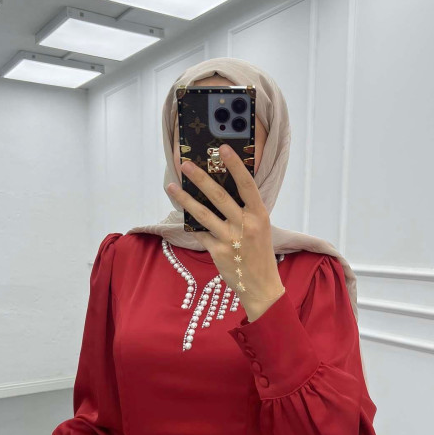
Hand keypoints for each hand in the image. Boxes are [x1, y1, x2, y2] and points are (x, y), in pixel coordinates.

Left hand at [166, 144, 283, 320]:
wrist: (261, 286)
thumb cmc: (259, 253)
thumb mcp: (260, 228)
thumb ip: (245, 211)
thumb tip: (222, 190)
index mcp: (259, 215)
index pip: (247, 185)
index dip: (235, 166)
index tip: (223, 148)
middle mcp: (245, 225)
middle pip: (219, 196)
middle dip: (200, 178)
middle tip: (185, 164)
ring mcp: (230, 239)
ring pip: (203, 213)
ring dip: (185, 198)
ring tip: (171, 186)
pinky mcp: (218, 252)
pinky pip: (200, 232)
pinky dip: (191, 223)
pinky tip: (181, 212)